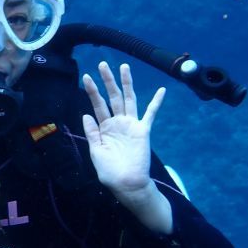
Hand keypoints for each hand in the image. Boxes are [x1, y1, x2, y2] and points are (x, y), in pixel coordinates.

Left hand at [82, 62, 171, 233]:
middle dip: (107, 80)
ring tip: (123, 66)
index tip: (86, 77)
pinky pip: (150, 113)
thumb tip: (86, 114)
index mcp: (105, 128)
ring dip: (126, 83)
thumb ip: (92, 132)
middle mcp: (118, 123)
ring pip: (129, 99)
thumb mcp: (95, 151)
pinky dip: (156, 102)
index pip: (97, 105)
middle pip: (113, 97)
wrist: (127, 183)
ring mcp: (131, 125)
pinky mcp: (143, 130)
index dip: (92, 91)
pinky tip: (161, 90)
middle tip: (102, 64)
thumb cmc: (110, 171)